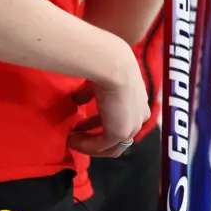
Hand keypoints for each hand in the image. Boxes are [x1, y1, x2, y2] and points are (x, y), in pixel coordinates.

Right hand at [68, 42, 149, 157]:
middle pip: (118, 138)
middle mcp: (139, 116)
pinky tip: (71, 139)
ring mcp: (131, 127)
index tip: (85, 122)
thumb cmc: (107, 66)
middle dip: (96, 136)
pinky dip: (84, 145)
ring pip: (111, 146)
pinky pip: (99, 146)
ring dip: (89, 144)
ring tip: (71, 139)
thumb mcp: (99, 81)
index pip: (123, 120)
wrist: (113, 65)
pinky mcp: (119, 133)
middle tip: (77, 133)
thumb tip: (76, 99)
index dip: (103, 123)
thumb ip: (89, 93)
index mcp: (138, 101)